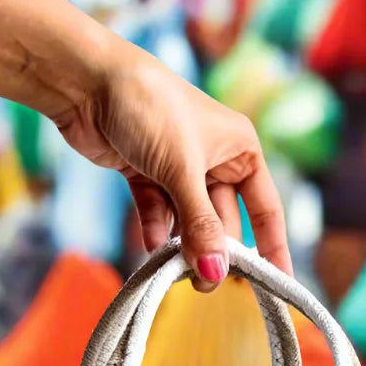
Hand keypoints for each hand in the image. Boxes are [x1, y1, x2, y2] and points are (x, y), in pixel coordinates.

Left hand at [53, 41, 291, 290]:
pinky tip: (152, 251)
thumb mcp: (182, 170)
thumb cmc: (149, 108)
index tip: (279, 283)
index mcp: (241, 149)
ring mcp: (179, 169)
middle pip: (224, 222)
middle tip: (201, 284)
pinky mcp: (147, 174)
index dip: (273, 247)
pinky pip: (159, 214)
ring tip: (174, 272)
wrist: (87, 81)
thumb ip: (201, 225)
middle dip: (215, 251)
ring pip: (190, 222)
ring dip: (184, 246)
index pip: (265, 208)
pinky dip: (156, 233)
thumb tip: (216, 273)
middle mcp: (215, 159)